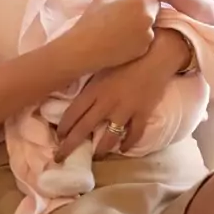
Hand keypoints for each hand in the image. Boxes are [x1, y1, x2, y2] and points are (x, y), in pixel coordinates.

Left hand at [55, 28, 190, 160]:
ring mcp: (125, 110)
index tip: (57, 137)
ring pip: (109, 138)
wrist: (155, 54)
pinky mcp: (142, 113)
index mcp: (94, 90)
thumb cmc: (126, 57)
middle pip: (84, 129)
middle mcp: (107, 103)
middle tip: (60, 158)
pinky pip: (134, 135)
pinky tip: (123, 149)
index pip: (72, 113)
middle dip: (69, 146)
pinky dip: (128, 144)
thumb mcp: (102, 66)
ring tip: (96, 156)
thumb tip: (74, 94)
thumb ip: (90, 84)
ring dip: (100, 150)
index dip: (63, 128)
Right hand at [68, 0, 172, 72]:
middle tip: (128, 3)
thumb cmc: (91, 20)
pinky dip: (140, 32)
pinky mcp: (145, 47)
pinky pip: (147, 34)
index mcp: (140, 1)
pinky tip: (122, 35)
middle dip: (147, 1)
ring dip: (143, 17)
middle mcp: (149, 17)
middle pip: (156, 4)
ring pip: (151, 20)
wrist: (84, 50)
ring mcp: (149, 34)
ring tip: (122, 22)